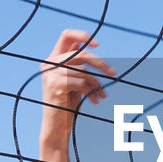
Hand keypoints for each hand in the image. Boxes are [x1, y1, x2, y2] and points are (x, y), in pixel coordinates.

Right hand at [39, 30, 115, 151]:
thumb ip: (82, 67)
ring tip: (101, 95)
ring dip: (96, 83)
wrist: (57, 127)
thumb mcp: (76, 81)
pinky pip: (80, 82)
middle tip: (113, 74)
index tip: (98, 45)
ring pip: (83, 70)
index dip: (82, 35)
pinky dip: (91, 92)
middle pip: (81, 53)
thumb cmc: (68, 104)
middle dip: (100, 64)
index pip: (66, 36)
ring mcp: (50, 74)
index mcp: (54, 58)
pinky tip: (94, 101)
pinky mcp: (54, 85)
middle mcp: (49, 63)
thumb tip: (102, 61)